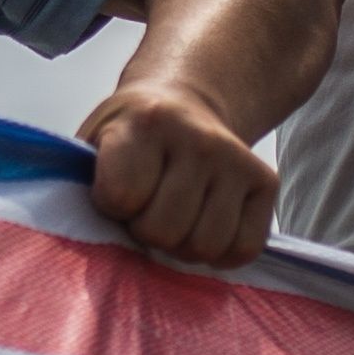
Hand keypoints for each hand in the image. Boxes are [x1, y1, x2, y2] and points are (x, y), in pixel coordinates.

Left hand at [76, 77, 277, 267]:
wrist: (185, 101)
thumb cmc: (130, 135)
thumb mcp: (95, 140)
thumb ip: (86, 182)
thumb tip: (89, 238)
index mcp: (145, 120)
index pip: (122, 196)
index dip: (112, 206)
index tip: (115, 191)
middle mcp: (198, 137)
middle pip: (164, 230)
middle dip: (147, 230)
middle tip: (148, 208)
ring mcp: (236, 159)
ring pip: (204, 246)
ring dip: (183, 244)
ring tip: (176, 216)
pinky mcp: (267, 181)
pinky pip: (242, 249)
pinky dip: (221, 252)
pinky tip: (205, 224)